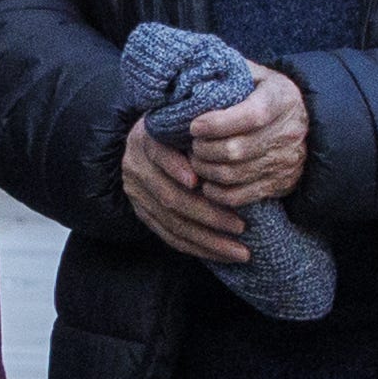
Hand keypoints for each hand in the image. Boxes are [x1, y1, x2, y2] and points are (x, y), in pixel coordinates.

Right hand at [121, 126, 251, 265]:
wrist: (154, 140)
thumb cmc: (183, 130)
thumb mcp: (188, 123)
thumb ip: (203, 133)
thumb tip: (230, 147)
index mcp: (145, 140)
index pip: (159, 156)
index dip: (176, 169)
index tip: (200, 182)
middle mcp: (135, 168)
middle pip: (169, 197)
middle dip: (208, 215)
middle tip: (242, 227)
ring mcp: (136, 194)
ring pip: (171, 223)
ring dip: (208, 240)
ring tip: (239, 251)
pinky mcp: (142, 213)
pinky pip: (169, 236)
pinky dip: (197, 248)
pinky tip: (221, 255)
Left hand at [186, 64, 307, 206]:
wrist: (307, 123)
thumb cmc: (266, 94)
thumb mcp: (256, 74)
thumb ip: (229, 70)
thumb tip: (194, 67)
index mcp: (281, 99)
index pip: (250, 116)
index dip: (218, 123)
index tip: (194, 125)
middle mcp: (287, 133)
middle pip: (237, 150)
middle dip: (204, 149)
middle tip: (191, 143)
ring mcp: (285, 161)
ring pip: (236, 174)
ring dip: (206, 170)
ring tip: (195, 159)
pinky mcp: (280, 184)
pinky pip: (242, 196)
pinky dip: (217, 192)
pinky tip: (206, 180)